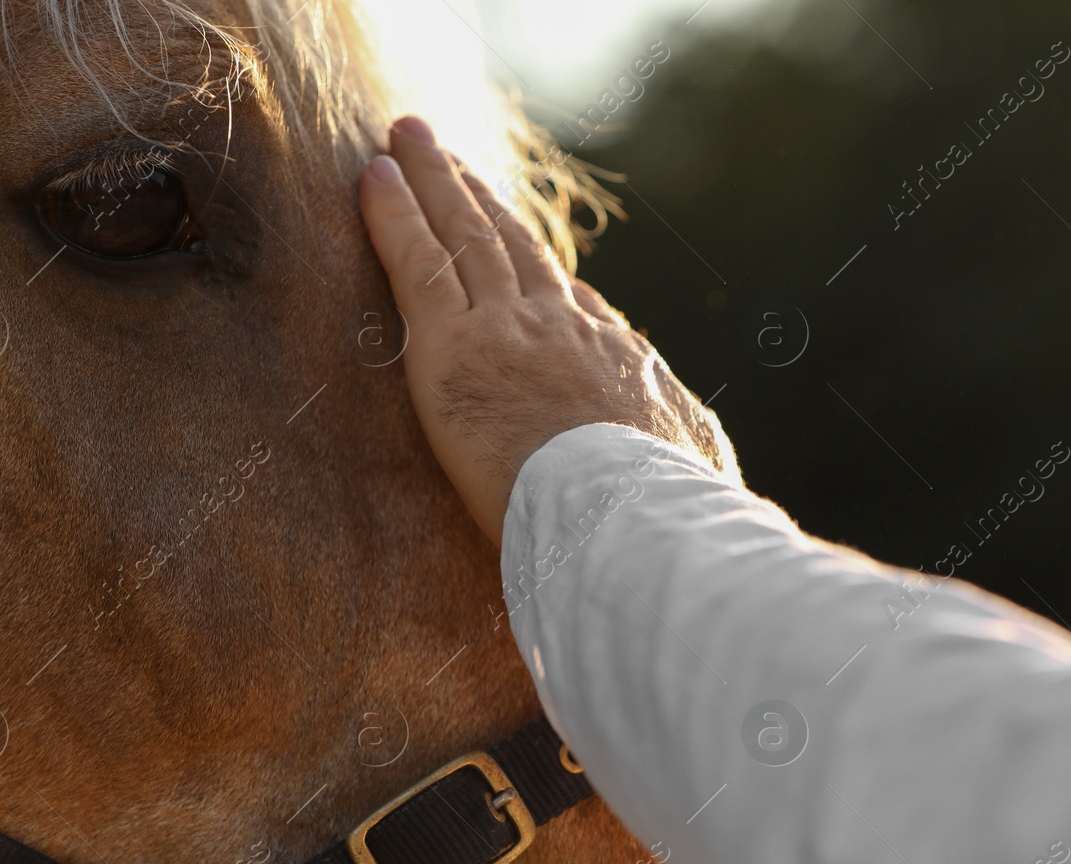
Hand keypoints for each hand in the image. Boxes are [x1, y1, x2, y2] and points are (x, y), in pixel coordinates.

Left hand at [358, 116, 737, 544]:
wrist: (630, 518)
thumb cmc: (666, 515)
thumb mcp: (699, 467)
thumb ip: (682, 443)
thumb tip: (690, 444)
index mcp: (623, 365)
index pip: (577, 307)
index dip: (542, 275)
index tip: (522, 248)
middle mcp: (567, 330)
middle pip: (517, 248)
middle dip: (483, 200)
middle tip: (453, 159)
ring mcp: (511, 330)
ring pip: (466, 237)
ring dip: (436, 181)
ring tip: (408, 139)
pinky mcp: (455, 348)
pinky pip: (417, 263)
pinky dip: (393, 215)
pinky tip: (371, 177)